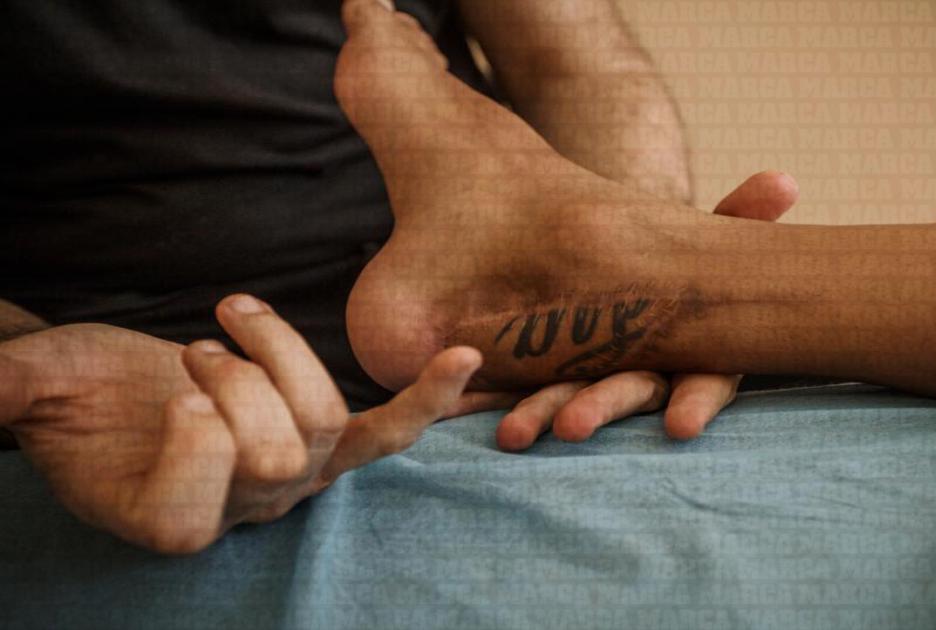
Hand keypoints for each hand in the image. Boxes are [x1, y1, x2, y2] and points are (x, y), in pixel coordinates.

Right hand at [0, 295, 479, 552]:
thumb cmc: (73, 392)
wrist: (118, 385)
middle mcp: (240, 512)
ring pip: (324, 422)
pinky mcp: (325, 440)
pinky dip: (427, 398)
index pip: (196, 502)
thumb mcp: (34, 386)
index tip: (170, 388)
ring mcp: (293, 479)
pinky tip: (463, 358)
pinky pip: (388, 431)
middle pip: (272, 454)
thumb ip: (13, 391)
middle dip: (236, 382)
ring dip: (283, 353)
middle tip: (193, 350)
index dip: (191, 431)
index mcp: (163, 522)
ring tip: (234, 318)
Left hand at [446, 171, 799, 449]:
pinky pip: (511, 388)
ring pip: (563, 400)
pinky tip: (459, 411)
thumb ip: (741, 215)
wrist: (602, 253)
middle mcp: (639, 374)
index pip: (700, 382)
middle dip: (599, 411)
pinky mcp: (536, 373)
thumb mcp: (702, 233)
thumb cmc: (666, 254)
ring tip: (511, 433)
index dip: (695, 404)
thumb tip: (786, 181)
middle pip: (622, 397)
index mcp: (689, 351)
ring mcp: (587, 378)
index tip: (681, 426)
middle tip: (571, 426)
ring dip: (538, 414)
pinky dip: (485, 399)